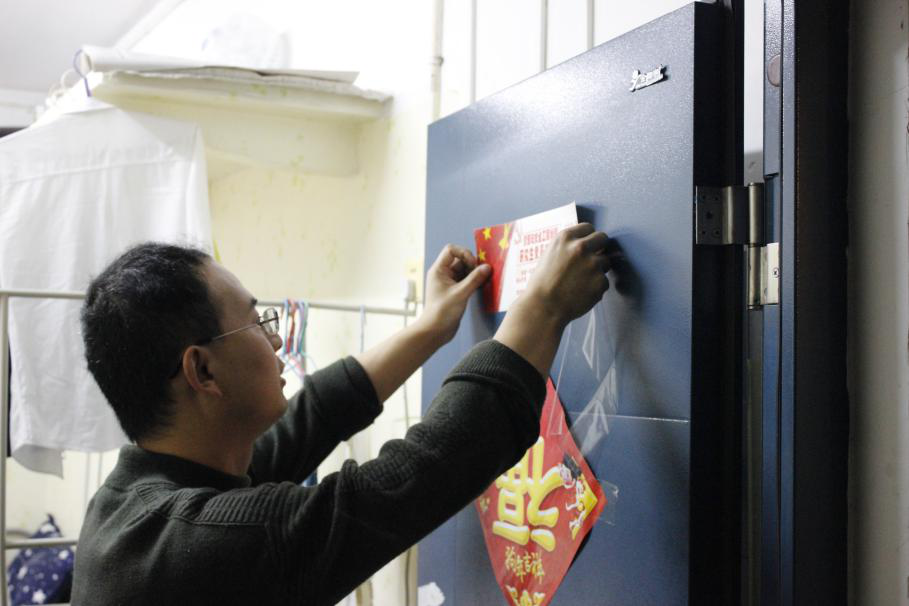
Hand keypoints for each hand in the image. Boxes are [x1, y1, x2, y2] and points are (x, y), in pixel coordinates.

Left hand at [421, 244, 491, 344]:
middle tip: (481, 274)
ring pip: (464, 270)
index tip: (473, 265)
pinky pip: (466, 280)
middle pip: (460, 259)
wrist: (435, 331)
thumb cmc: (443, 311)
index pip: (451, 250)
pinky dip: (473, 281)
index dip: (464, 253)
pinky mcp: (454, 291)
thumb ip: (475, 279)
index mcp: (439, 270)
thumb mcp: (461, 293)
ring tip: (483, 280)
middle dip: (472, 264)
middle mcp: (443, 274)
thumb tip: (487, 267)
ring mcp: (448, 282)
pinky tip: (481, 286)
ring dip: (474, 273)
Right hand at [494, 223, 610, 376]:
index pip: (588, 227)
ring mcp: (593, 264)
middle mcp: (581, 247)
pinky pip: (604, 282)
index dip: (588, 237)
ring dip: (597, 270)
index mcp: (566, 238)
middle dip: (599, 247)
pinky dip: (596, 288)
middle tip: (591, 260)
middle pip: (603, 238)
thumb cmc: (542, 283)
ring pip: (605, 262)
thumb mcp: (550, 255)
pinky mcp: (600, 282)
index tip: (587, 245)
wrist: (543, 307)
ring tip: (580, 282)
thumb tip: (586, 243)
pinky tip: (581, 293)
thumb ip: (568, 247)